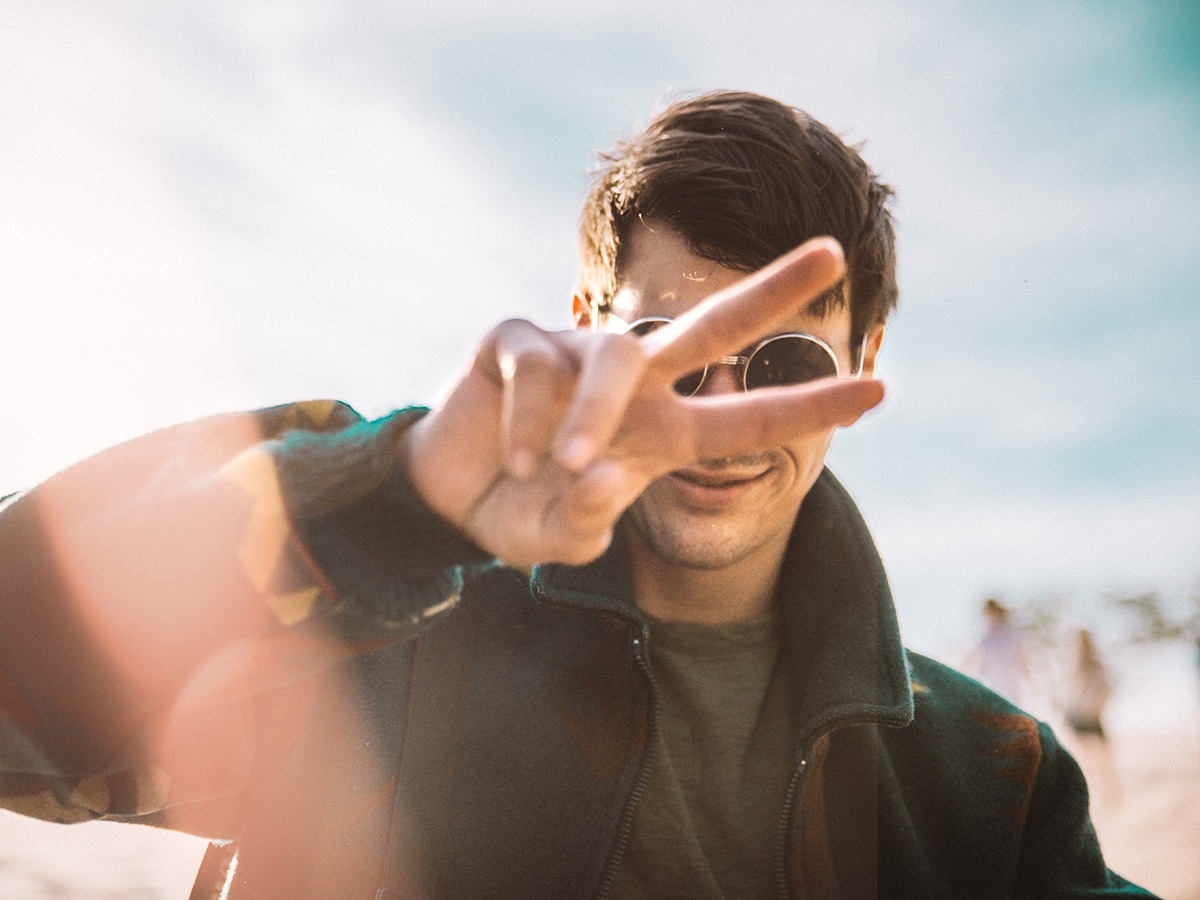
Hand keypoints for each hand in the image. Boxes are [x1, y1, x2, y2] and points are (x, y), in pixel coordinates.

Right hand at [400, 237, 883, 566]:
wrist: (444, 497)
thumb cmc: (519, 513)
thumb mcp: (558, 540)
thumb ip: (588, 521)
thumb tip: (604, 470)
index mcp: (660, 433)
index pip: (745, 415)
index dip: (809, 405)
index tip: (879, 389)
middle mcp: (631, 383)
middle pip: (711, 324)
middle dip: (770, 289)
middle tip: (832, 251)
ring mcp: (576, 351)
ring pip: (612, 360)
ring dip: (588, 421)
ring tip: (554, 471)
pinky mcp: (519, 336)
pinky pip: (538, 367)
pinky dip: (528, 420)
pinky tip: (512, 455)